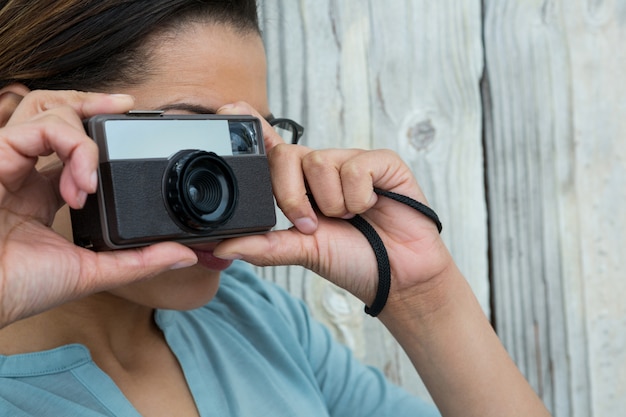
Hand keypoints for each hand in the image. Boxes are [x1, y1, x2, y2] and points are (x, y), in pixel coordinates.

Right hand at [0, 87, 196, 327]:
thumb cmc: (19, 289)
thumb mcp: (91, 271)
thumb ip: (139, 261)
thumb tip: (186, 255)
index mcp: (41, 193)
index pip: (70, 148)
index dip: (98, 135)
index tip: (134, 126)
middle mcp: (24, 170)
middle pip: (56, 112)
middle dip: (93, 103)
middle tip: (128, 106)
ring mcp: (9, 158)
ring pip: (49, 108)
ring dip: (85, 136)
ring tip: (94, 178)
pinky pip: (42, 125)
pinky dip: (74, 147)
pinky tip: (83, 184)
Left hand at [214, 102, 452, 310]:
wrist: (398, 275)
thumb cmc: (353, 259)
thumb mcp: (303, 253)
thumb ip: (265, 247)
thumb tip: (223, 246)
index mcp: (299, 185)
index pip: (270, 147)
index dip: (250, 126)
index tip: (226, 110)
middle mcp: (322, 168)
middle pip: (286, 154)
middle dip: (292, 197)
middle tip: (313, 225)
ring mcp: (352, 162)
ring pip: (320, 162)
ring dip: (332, 203)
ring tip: (350, 217)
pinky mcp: (382, 162)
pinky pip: (355, 167)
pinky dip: (359, 197)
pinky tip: (372, 207)